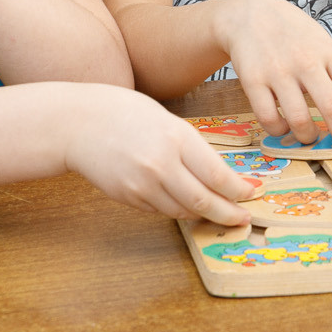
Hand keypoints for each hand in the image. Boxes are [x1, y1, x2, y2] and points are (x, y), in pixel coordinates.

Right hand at [65, 86, 254, 225]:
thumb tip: (219, 174)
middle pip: (205, 201)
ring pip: (184, 211)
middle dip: (229, 213)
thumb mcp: (168, 121)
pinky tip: (188, 206)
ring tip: (221, 214)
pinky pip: (162, 210)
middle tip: (244, 218)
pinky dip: (179, 210)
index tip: (253, 193)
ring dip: (205, 215)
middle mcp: (161, 165)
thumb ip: (192, 148)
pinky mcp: (129, 198)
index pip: (217, 175)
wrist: (78, 124)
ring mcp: (143, 185)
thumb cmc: (125, 113)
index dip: (239, 190)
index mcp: (176, 138)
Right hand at [215, 0, 331, 156]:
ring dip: (308, 137)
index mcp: (328, 52)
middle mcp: (306, 62)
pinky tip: (283, 127)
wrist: (249, 13)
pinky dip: (279, 131)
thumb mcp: (321, 42)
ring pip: (300, 120)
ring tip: (310, 137)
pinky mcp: (253, 81)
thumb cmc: (292, 33)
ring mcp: (278, 72)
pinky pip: (269, 119)